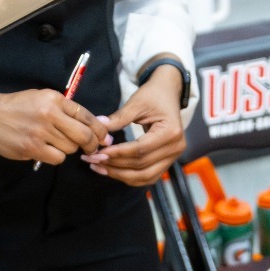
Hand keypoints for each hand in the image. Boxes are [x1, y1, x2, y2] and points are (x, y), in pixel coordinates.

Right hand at [0, 86, 101, 163]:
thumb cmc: (17, 106)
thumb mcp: (42, 98)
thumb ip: (64, 110)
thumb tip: (91, 125)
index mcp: (54, 99)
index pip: (86, 115)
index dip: (99, 129)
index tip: (104, 137)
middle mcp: (50, 114)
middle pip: (83, 135)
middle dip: (92, 144)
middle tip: (92, 148)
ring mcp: (41, 133)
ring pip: (70, 148)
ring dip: (68, 149)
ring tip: (55, 143)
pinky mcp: (32, 148)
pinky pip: (57, 158)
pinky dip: (55, 156)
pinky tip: (46, 150)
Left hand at [83, 63, 186, 183]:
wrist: (169, 93)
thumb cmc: (153, 95)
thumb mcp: (136, 103)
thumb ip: (118, 118)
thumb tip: (98, 126)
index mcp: (171, 132)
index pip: (140, 149)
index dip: (117, 153)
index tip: (97, 152)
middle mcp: (175, 148)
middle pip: (142, 166)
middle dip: (115, 166)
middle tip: (93, 161)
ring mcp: (173, 157)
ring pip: (145, 177)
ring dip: (120, 175)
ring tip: (99, 167)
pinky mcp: (167, 162)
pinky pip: (148, 176)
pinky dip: (129, 177)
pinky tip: (112, 170)